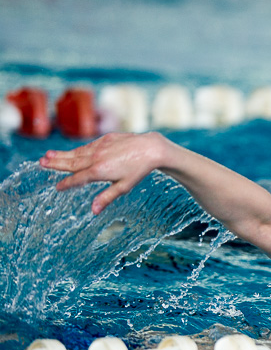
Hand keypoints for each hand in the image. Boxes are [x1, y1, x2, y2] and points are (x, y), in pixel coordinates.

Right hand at [40, 132, 165, 214]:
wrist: (150, 148)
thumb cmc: (139, 170)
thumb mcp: (124, 187)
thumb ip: (106, 197)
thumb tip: (93, 211)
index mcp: (100, 171)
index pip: (78, 178)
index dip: (67, 183)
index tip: (57, 187)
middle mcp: (97, 158)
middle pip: (72, 162)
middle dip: (56, 163)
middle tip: (40, 163)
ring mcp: (100, 146)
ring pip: (78, 152)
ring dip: (62, 154)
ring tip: (48, 155)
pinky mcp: (105, 138)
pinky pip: (88, 146)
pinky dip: (78, 149)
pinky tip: (72, 151)